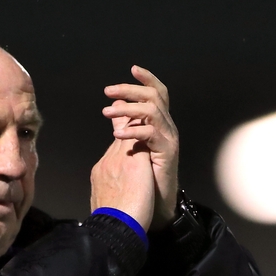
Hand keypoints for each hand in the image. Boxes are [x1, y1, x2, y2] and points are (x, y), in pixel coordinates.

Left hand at [101, 65, 178, 230]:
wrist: (150, 206)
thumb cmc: (140, 177)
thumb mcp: (129, 144)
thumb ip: (125, 124)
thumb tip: (114, 107)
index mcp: (157, 124)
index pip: (157, 94)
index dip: (148, 80)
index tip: (133, 69)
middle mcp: (166, 128)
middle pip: (154, 97)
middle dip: (131, 90)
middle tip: (108, 91)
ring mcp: (169, 139)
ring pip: (152, 111)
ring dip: (128, 108)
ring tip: (106, 113)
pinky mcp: (167, 152)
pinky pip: (151, 134)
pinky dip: (133, 131)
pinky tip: (117, 134)